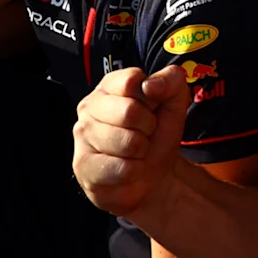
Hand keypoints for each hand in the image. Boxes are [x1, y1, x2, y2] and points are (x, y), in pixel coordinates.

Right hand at [71, 64, 193, 216]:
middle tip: (144, 134)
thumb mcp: (174, 103)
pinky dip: (133, 172)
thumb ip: (171, 81)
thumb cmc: (157, 137)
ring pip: (126, 142)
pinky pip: (121, 168)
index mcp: (110, 86)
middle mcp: (89, 107)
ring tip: (135, 152)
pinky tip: (127, 168)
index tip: (151, 109)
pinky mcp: (83, 166)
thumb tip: (150, 84)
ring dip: (140, 152)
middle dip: (147, 128)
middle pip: (129, 112)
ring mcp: (82, 137)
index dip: (150, 99)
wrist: (153, 176)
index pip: (130, 81)